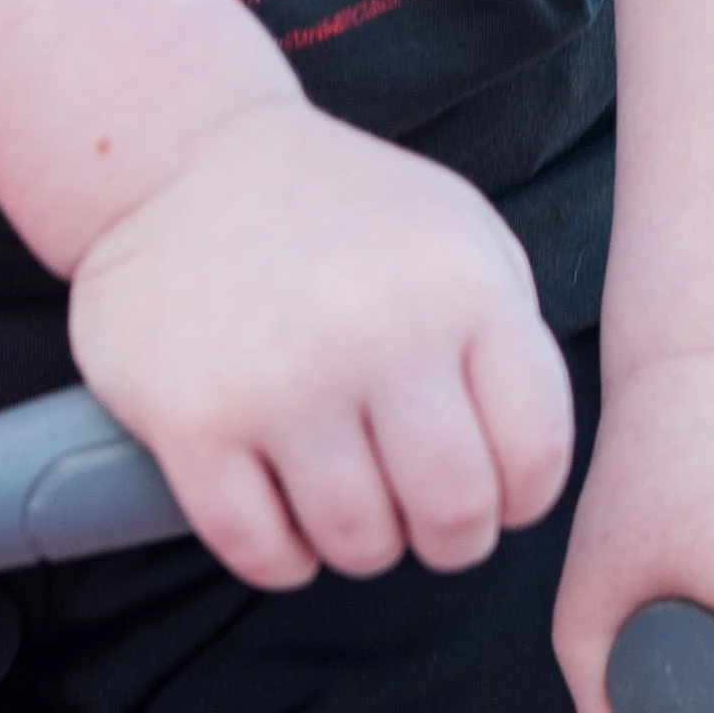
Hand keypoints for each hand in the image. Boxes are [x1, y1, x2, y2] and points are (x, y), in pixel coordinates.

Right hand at [65, 98, 577, 589]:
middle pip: (454, 513)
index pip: (537, 451)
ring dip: (363, 544)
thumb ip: (508, 331)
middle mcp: (379, 334)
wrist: (176, 156)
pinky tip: (282, 514)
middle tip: (421, 515)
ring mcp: (280, 382)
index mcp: (461, 287)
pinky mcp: (193, 422)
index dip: (523, 496)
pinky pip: (260, 551)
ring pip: (359, 544)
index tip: (494, 492)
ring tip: (348, 500)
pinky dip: (281, 556)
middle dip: (450, 537)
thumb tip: (526, 461)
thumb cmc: (333, 206)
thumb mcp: (455, 227)